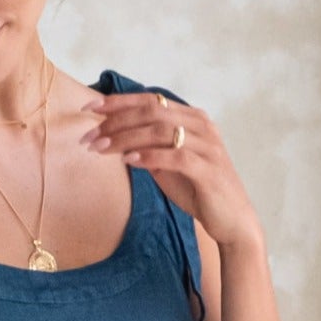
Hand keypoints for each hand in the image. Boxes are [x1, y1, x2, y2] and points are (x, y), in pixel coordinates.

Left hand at [78, 90, 262, 251]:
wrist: (232, 220)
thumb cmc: (198, 191)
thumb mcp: (168, 165)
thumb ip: (149, 148)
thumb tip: (114, 138)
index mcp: (193, 118)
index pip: (151, 100)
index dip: (118, 102)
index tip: (89, 109)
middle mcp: (202, 125)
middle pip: (153, 111)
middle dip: (116, 121)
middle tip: (89, 136)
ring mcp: (207, 146)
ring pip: (161, 130)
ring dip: (126, 138)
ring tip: (101, 149)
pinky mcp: (208, 169)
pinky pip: (175, 156)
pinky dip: (150, 156)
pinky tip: (129, 160)